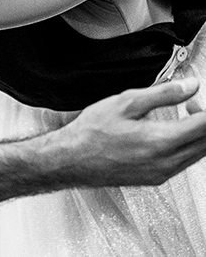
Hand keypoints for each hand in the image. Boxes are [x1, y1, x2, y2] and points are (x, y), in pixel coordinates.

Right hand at [60, 78, 205, 186]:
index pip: (205, 125)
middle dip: (204, 120)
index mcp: (161, 141)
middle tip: (193, 103)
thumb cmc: (91, 133)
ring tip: (185, 115)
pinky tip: (171, 133)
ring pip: (198, 153)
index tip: (198, 98)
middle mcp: (167, 161)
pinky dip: (188, 145)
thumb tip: (190, 85)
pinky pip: (185, 161)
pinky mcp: (156, 178)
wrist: (71, 159)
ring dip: (199, 133)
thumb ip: (163, 93)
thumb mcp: (125, 102)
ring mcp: (163, 172)